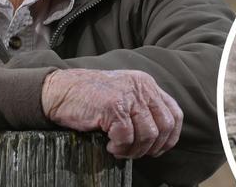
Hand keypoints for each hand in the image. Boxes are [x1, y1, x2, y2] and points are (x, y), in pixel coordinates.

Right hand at [41, 69, 182, 158]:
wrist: (60, 90)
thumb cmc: (90, 97)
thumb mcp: (124, 94)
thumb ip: (142, 107)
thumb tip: (158, 138)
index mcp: (146, 83)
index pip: (174, 113)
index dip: (170, 137)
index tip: (157, 149)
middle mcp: (141, 87)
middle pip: (165, 126)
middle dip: (152, 147)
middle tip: (134, 152)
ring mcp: (128, 95)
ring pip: (148, 134)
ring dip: (134, 149)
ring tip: (119, 149)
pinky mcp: (114, 106)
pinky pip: (127, 137)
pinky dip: (120, 147)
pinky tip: (109, 145)